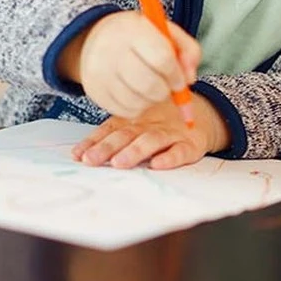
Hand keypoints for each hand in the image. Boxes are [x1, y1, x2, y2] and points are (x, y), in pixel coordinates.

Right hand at [58, 11, 200, 118]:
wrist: (96, 39)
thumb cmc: (137, 37)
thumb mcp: (165, 32)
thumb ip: (188, 50)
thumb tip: (190, 79)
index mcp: (133, 30)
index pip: (162, 58)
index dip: (176, 75)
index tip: (180, 80)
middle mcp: (111, 49)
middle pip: (150, 85)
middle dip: (165, 91)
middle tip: (165, 86)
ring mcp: (99, 72)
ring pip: (138, 102)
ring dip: (152, 101)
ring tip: (150, 88)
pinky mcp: (94, 91)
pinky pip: (125, 111)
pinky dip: (137, 107)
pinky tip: (135, 93)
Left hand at [71, 94, 228, 169]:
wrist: (202, 116)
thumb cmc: (161, 122)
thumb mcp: (136, 123)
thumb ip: (112, 135)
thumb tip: (80, 154)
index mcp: (133, 120)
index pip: (109, 130)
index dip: (93, 142)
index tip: (78, 155)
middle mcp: (149, 125)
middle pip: (126, 135)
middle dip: (107, 148)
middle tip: (92, 160)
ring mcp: (170, 134)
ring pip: (151, 141)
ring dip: (134, 152)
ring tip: (119, 163)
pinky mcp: (190, 144)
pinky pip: (180, 151)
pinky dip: (169, 158)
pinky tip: (157, 165)